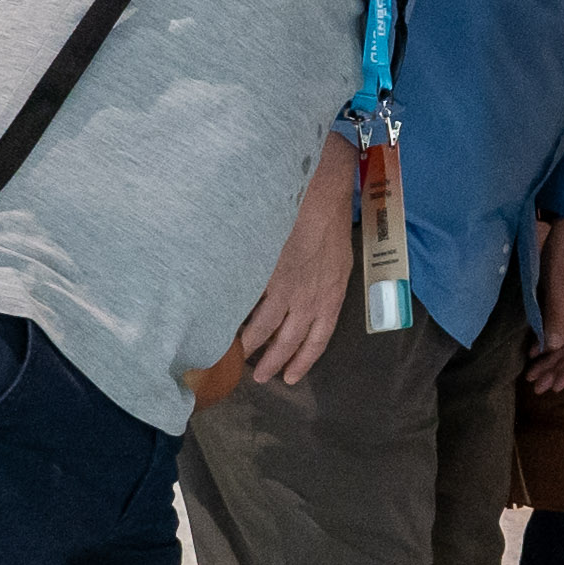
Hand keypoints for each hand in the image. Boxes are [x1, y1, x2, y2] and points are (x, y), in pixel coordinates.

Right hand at [221, 139, 358, 388]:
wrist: (321, 187)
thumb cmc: (329, 214)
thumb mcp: (338, 254)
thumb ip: (324, 278)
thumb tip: (308, 294)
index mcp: (334, 292)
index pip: (320, 336)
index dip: (305, 359)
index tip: (292, 375)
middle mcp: (314, 296)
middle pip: (293, 340)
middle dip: (275, 361)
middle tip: (261, 377)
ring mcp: (291, 286)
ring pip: (268, 329)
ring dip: (252, 347)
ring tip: (239, 357)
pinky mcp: (269, 273)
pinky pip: (250, 305)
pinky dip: (237, 318)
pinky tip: (225, 325)